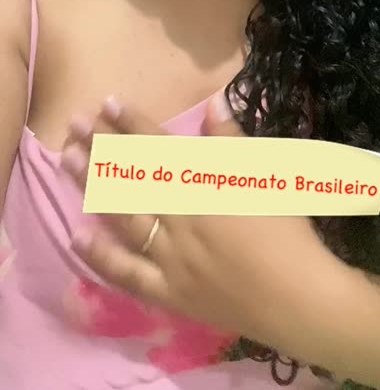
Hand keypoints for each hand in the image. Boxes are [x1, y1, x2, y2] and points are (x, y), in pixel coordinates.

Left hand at [61, 93, 322, 349]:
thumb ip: (233, 139)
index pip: (160, 148)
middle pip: (134, 177)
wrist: (296, 296)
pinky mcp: (168, 291)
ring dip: (94, 187)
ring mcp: (169, 256)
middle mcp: (178, 217)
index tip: (108, 103)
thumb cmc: (287, 230)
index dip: (133, 123)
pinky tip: (77, 235)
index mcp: (203, 186)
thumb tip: (213, 100)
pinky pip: (128, 273)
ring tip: (67, 161)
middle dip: (102, 148)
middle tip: (73, 125)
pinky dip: (101, 255)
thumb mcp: (266, 174)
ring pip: (123, 215)